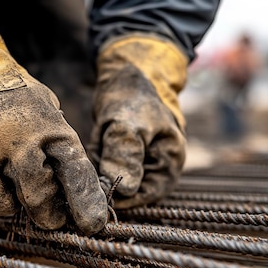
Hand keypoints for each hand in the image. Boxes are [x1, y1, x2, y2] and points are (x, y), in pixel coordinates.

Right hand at [0, 6, 107, 233]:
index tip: (92, 225)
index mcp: (43, 124)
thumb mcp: (42, 107)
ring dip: (2, 200)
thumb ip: (57, 146)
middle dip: (46, 212)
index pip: (74, 171)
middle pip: (37, 197)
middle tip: (47, 215)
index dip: (86, 202)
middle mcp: (9, 139)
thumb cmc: (5, 98)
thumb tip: (81, 195)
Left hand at [88, 34, 187, 208]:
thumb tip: (122, 191)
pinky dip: (98, 153)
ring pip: (112, 177)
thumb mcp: (128, 124)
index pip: (145, 195)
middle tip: (102, 146)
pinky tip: (100, 134)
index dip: (121, 195)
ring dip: (101, 160)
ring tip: (104, 134)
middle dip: (108, 171)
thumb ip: (125, 156)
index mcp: (169, 163)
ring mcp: (139, 161)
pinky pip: (104, 165)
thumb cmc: (134, 96)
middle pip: (126, 188)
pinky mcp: (122, 155)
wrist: (126, 72)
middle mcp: (156, 167)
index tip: (99, 183)